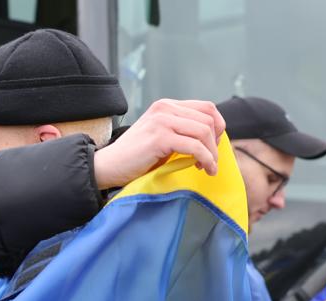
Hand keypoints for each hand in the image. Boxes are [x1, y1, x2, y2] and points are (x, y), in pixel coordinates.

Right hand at [93, 99, 225, 188]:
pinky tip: (203, 169)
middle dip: (216, 143)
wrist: (107, 166)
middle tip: (210, 162)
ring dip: (212, 153)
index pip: (207, 108)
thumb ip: (180, 130)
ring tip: (208, 168)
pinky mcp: (160, 138)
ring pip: (204, 132)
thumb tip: (211, 139)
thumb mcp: (160, 136)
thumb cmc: (134, 157)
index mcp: (166, 106)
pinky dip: (205, 159)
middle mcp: (165, 108)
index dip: (218, 128)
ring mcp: (162, 121)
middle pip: (209, 120)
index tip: (212, 147)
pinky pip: (195, 147)